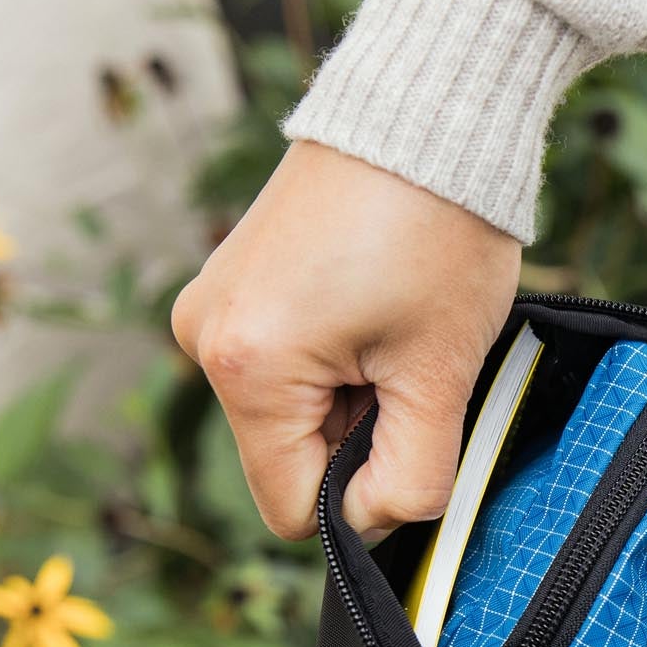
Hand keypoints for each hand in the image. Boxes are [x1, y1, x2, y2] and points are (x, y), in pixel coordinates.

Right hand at [172, 141, 519, 539]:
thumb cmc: (437, 236)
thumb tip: (375, 524)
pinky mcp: (235, 286)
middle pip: (290, 458)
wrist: (426, 122)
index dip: (360, 503)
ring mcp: (215, 307)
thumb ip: (412, 477)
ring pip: (293, 413)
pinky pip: (286, 365)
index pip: (291, 508)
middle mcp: (206, 338)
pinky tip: (374, 311)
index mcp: (246, 369)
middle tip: (412, 367)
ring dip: (353, 397)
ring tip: (394, 328)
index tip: (411, 441)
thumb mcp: (440, 375)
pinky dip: (337, 360)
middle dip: (360, 438)